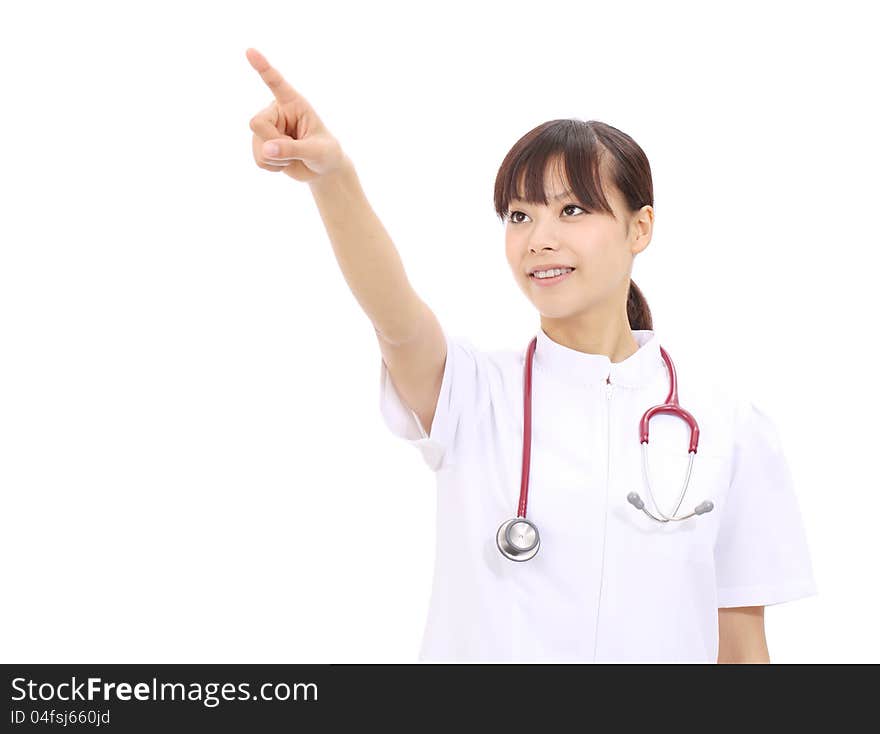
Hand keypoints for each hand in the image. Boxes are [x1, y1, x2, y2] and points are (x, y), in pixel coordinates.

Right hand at [246, 48, 347, 181]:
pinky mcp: (263, 145)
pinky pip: (259, 159)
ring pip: (257, 145)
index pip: (276, 83)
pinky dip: (273, 167)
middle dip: (273, 142)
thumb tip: (266, 149)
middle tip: (294, 149)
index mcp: (293, 103)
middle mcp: (277, 112)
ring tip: (294, 155)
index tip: (250, 51)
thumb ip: (292, 149)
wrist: (323, 170)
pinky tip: (285, 162)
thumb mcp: (316, 151)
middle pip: (257, 123)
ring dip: (277, 158)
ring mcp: (268, 129)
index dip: (262, 68)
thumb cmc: (326, 153)